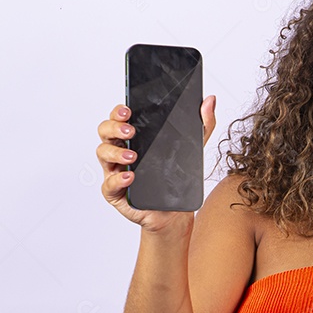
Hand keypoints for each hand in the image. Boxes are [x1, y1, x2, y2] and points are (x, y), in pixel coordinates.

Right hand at [96, 95, 217, 231]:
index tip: (128, 110)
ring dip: (115, 152)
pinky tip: (130, 177)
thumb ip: (203, 124)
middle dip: (114, 128)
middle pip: (105, 131)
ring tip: (133, 156)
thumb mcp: (194, 148)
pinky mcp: (116, 192)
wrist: (175, 211)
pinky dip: (118, 179)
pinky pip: (109, 184)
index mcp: (135, 137)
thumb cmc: (176, 178)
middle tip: (130, 131)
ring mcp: (115, 171)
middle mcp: (120, 151)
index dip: (119, 111)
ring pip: (102, 154)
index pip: (119, 117)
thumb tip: (210, 101)